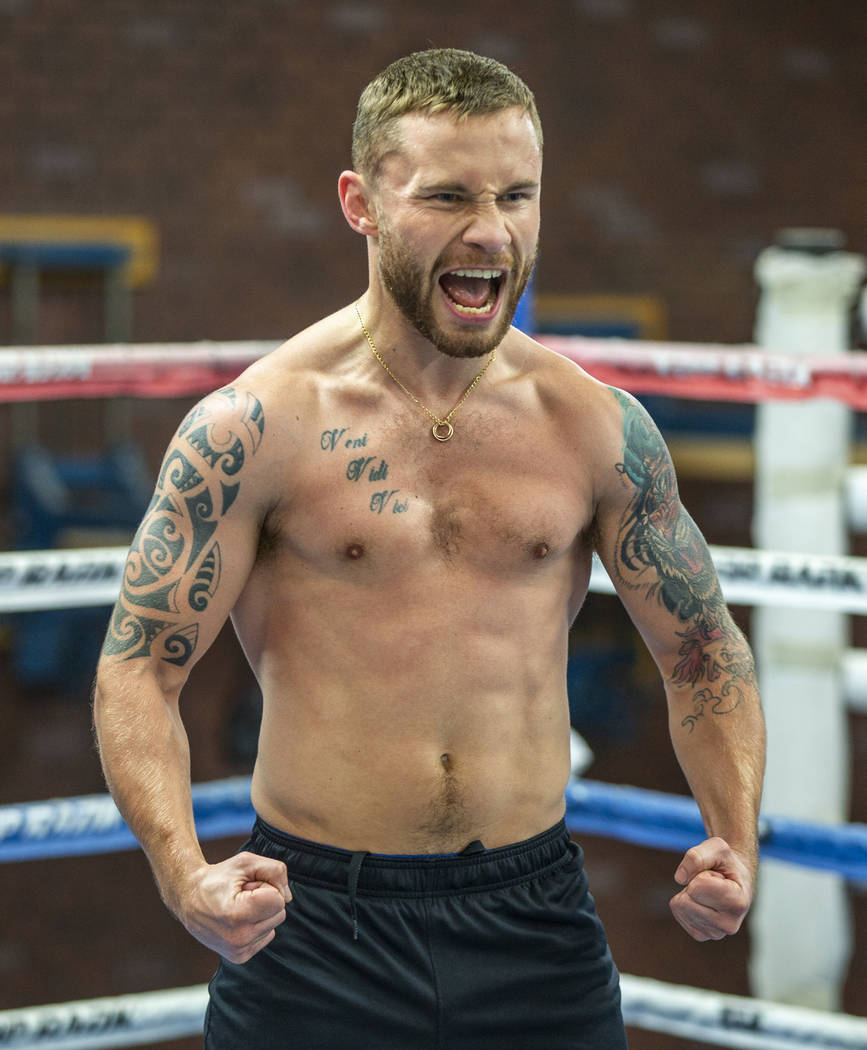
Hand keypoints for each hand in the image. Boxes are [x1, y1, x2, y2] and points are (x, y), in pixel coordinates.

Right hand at [177, 852, 291, 962]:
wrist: (189, 898)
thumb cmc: (219, 877)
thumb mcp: (246, 862)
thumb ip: (275, 870)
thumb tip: (288, 897)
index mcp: (238, 915)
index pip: (279, 900)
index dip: (265, 886)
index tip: (245, 886)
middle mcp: (238, 938)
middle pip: (279, 913)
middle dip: (265, 899)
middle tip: (241, 895)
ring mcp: (238, 951)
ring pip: (274, 924)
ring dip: (260, 912)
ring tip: (238, 906)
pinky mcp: (239, 957)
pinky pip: (267, 935)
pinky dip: (257, 924)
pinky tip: (238, 919)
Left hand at [670, 836, 754, 941]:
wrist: (734, 879)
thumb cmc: (726, 862)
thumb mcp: (716, 847)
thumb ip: (697, 856)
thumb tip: (679, 879)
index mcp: (739, 903)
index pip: (698, 885)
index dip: (702, 873)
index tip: (718, 875)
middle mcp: (730, 925)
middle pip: (687, 899)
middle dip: (694, 883)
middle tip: (712, 883)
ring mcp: (716, 933)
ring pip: (680, 907)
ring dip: (689, 893)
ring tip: (708, 892)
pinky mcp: (701, 935)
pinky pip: (678, 914)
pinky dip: (685, 902)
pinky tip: (702, 901)